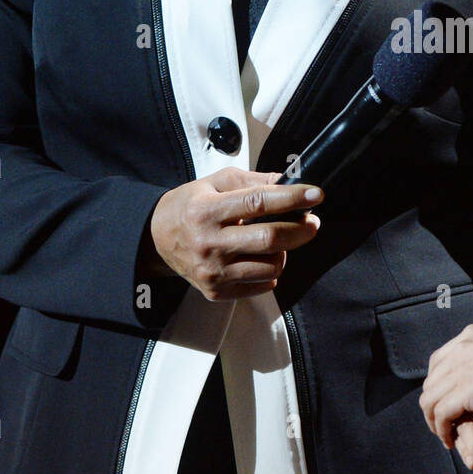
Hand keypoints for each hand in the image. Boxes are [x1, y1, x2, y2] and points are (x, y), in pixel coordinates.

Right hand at [146, 167, 322, 300]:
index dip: (292, 198)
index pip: (258, 203)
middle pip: (270, 239)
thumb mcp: (216, 182)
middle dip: (300, 229)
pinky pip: (262, 284)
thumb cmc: (190, 205)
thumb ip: (254, 182)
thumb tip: (290, 183)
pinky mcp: (216, 291)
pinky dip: (270, 270)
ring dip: (285, 252)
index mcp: (207, 211)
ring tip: (277, 240)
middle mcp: (209, 244)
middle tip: (311, 221)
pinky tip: (260, 257)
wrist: (156, 238)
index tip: (315, 195)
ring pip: (271, 266)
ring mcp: (213, 272)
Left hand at [420, 307, 472, 452]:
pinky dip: (443, 430)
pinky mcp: (465, 391)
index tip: (445, 401)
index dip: (438, 384)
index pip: (439, 361)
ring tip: (445, 437)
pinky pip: (442, 415)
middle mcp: (458, 349)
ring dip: (434, 422)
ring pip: (431, 400)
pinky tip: (451, 441)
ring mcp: (459, 369)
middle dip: (433, 405)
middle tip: (441, 424)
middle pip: (432, 382)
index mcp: (468, 336)